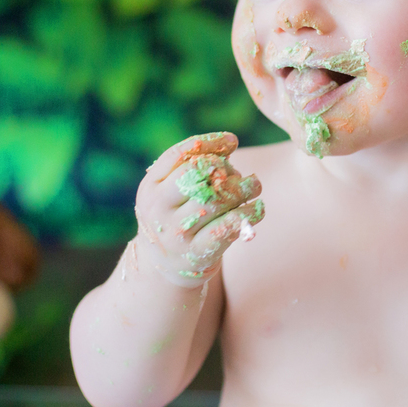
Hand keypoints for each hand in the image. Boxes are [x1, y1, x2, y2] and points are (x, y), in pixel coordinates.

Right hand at [132, 132, 263, 287]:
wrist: (164, 265)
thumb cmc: (177, 216)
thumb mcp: (173, 192)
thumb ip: (195, 168)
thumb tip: (229, 145)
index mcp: (150, 186)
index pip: (178, 154)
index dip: (209, 143)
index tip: (232, 141)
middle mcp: (157, 209)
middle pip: (196, 175)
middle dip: (225, 170)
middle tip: (242, 174)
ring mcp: (175, 233)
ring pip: (214, 201)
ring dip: (242, 189)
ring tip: (255, 186)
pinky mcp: (195, 253)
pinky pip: (224, 229)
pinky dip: (246, 215)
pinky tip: (257, 208)